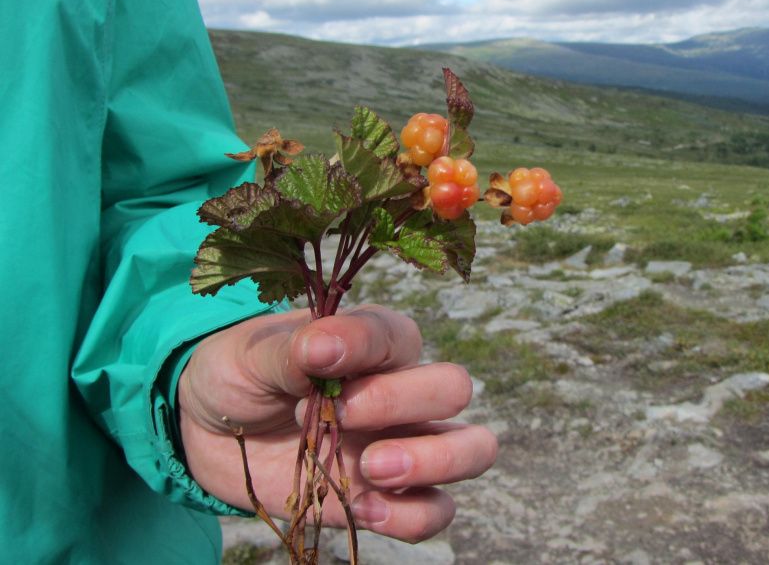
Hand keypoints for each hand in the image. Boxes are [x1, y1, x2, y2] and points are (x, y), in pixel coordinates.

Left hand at [178, 305, 497, 542]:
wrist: (212, 432)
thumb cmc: (241, 373)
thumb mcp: (253, 353)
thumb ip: (292, 350)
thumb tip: (322, 346)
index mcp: (375, 342)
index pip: (400, 337)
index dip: (365, 347)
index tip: (317, 357)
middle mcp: (402, 390)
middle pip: (454, 388)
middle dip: (402, 404)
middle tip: (344, 417)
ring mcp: (403, 444)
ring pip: (473, 448)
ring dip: (435, 460)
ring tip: (372, 467)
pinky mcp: (387, 496)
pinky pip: (435, 511)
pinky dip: (410, 515)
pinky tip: (362, 508)